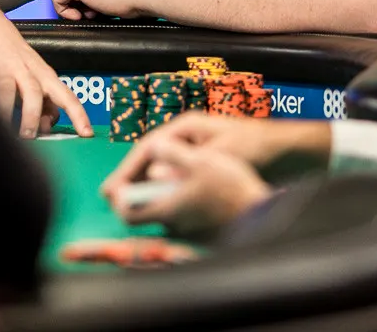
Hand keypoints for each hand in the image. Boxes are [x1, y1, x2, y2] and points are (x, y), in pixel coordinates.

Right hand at [0, 14, 93, 138]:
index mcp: (45, 75)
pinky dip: (2, 109)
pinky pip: (2, 93)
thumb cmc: (5, 52)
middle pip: (57, 94)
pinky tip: (0, 120)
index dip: (80, 116)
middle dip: (62, 117)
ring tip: (25, 136)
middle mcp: (34, 72)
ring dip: (30, 118)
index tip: (87, 134)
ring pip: (32, 94)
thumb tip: (47, 125)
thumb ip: (38, 100)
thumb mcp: (27, 76)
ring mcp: (15, 70)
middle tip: (51, 139)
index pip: (68, 97)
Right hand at [101, 112, 329, 197]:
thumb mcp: (221, 155)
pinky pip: (173, 176)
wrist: (286, 149)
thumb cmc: (256, 146)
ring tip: (125, 204)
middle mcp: (186, 136)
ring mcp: (193, 149)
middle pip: (150, 156)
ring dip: (143, 185)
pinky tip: (154, 204)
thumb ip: (188, 166)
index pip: (148, 146)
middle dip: (130, 177)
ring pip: (159, 168)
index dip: (128, 167)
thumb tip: (156, 178)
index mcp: (187, 127)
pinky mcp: (201, 163)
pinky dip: (161, 189)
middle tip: (110, 197)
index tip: (112, 187)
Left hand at [109, 138, 271, 238]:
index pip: (127, 212)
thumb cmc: (230, 189)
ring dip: (156, 192)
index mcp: (166, 209)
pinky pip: (177, 211)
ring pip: (161, 209)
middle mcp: (173, 224)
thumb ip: (172, 154)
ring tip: (159, 169)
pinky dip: (172, 196)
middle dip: (136, 191)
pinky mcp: (199, 228)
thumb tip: (153, 148)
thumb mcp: (201, 161)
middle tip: (134, 174)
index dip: (118, 197)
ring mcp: (186, 229)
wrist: (261, 213)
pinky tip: (182, 179)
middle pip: (143, 211)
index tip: (115, 185)